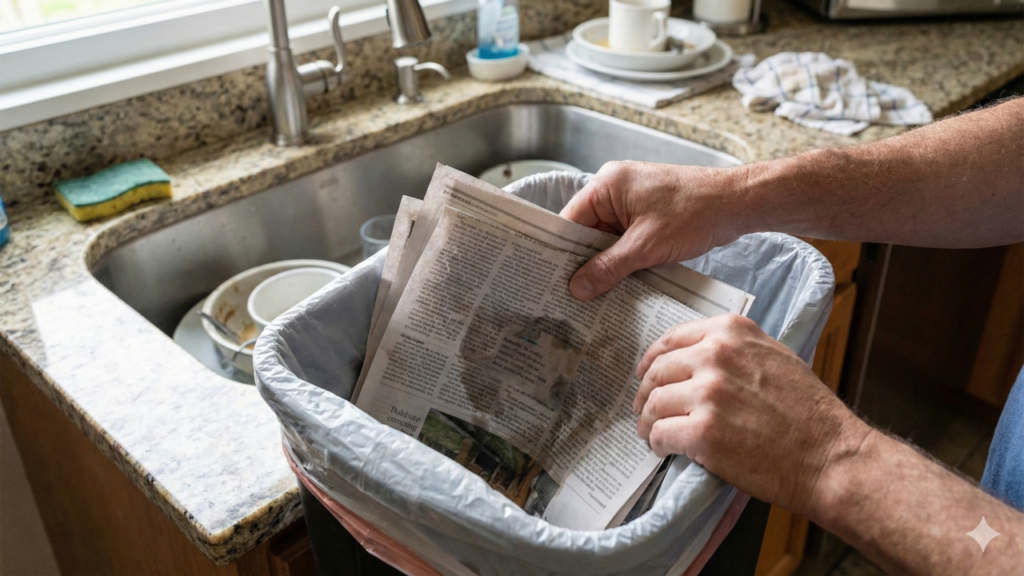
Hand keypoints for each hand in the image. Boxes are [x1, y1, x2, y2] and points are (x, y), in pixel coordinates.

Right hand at [560, 160, 750, 300]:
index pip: (569, 221)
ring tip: (593, 296)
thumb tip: (577, 288)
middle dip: (584, 262)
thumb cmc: (695, 212)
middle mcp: (614, 189)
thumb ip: (608, 267)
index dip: (560, 251)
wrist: (738, 203)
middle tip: (570, 296)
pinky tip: (619, 284)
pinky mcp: (647, 215)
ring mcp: (631, 202)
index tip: (551, 280)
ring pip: (606, 239)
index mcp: (606, 185)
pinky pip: (624, 240)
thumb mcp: (646, 246)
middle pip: (586, 232)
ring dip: (606, 264)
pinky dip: (623, 260)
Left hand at [633, 314, 870, 513]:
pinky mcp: (703, 433)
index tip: (645, 374)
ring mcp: (709, 394)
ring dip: (648, 421)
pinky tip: (665, 449)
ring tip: (652, 432)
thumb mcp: (773, 355)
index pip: (672, 339)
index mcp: (731, 332)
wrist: (829, 456)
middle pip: (658, 371)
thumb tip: (695, 356)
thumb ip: (733, 348)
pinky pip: (661, 434)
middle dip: (646, 392)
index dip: (652, 360)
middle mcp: (716, 356)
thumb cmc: (807, 410)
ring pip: (655, 403)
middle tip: (644, 409)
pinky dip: (658, 443)